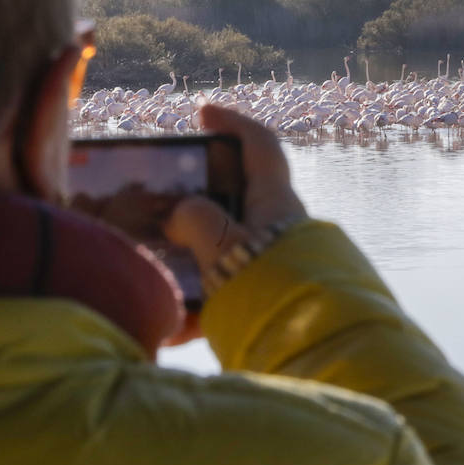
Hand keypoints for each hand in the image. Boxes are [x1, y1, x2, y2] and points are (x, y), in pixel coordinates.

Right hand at [161, 105, 306, 344]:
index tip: (203, 114)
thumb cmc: (267, 283)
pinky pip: (227, 299)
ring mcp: (277, 266)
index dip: (232, 123)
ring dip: (191, 263)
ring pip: (225, 253)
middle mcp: (280, 229)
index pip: (259, 145)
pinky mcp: (272, 303)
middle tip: (160, 207)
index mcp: (275, 201)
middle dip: (196, 204)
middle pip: (236, 202)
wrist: (309, 350)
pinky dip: (199, 311)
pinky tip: (172, 330)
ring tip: (154, 275)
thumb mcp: (220, 242)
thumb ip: (193, 217)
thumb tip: (177, 215)